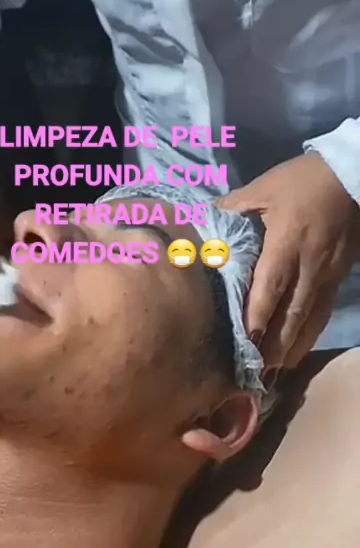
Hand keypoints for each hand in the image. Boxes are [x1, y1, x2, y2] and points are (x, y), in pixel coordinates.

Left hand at [217, 152, 359, 368]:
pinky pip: (322, 310)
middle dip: (276, 344)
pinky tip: (298, 348)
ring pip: (311, 317)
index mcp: (288, 242)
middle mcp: (310, 264)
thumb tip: (201, 226)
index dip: (258, 314)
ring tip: (274, 370)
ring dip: (294, 346)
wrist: (351, 177)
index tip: (246, 340)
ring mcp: (328, 273)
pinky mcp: (338, 275)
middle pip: (293, 312)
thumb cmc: (301, 181)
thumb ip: (232, 209)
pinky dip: (310, 332)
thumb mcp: (262, 188)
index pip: (271, 285)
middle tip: (257, 371)